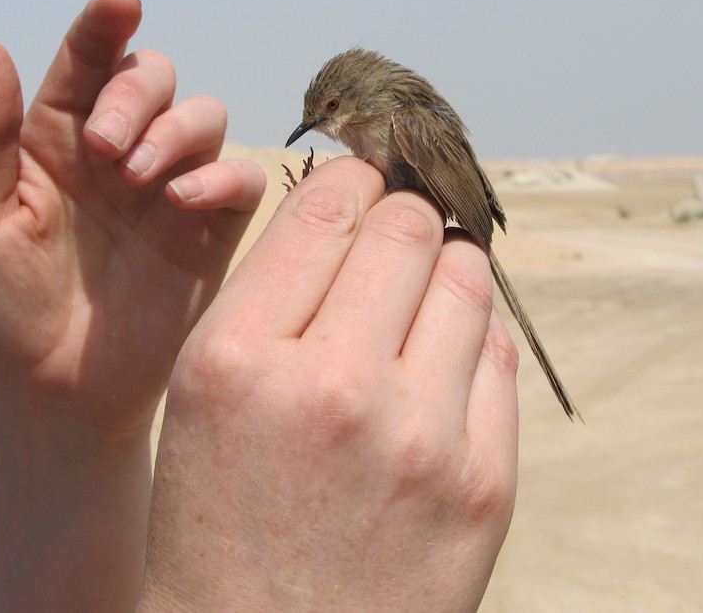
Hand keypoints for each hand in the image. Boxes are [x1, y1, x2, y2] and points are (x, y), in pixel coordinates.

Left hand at [0, 0, 264, 610]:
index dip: (102, 27)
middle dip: (136, 94)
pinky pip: (239, 177)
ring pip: (202, 115)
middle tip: (104, 145)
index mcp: (55, 141)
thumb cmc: (7, 311)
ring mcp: (169, 188)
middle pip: (152, 78)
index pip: (84, 64)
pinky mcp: (212, 229)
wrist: (60, 396)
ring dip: (175, 130)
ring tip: (139, 178)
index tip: (120, 4)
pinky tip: (186, 199)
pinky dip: (221, 173)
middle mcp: (119, 152)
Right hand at [141, 157, 519, 611]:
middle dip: (402, 216)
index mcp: (237, 358)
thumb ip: (273, 294)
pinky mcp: (484, 484)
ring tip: (417, 303)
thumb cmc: (221, 520)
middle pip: (408, 225)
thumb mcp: (203, 396)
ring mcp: (419, 437)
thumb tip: (359, 204)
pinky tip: (438, 369)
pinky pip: (499, 352)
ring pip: (466, 276)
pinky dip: (472, 341)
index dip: (352, 181)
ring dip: (443, 271)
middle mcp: (331, 387)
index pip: (329, 205)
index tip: (360, 186)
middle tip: (393, 240)